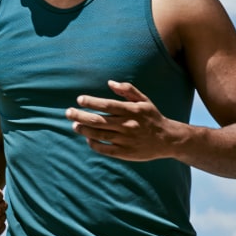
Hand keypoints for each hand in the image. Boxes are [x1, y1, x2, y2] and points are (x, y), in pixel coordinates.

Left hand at [67, 80, 182, 161]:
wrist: (167, 139)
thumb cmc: (152, 117)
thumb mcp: (144, 100)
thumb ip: (128, 90)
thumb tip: (110, 83)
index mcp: (132, 111)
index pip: (108, 105)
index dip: (92, 102)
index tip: (79, 99)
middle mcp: (128, 125)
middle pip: (99, 121)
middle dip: (81, 116)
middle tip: (68, 113)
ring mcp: (126, 140)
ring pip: (99, 135)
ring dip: (84, 130)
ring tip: (74, 126)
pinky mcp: (125, 153)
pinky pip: (105, 149)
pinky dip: (94, 144)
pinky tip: (88, 138)